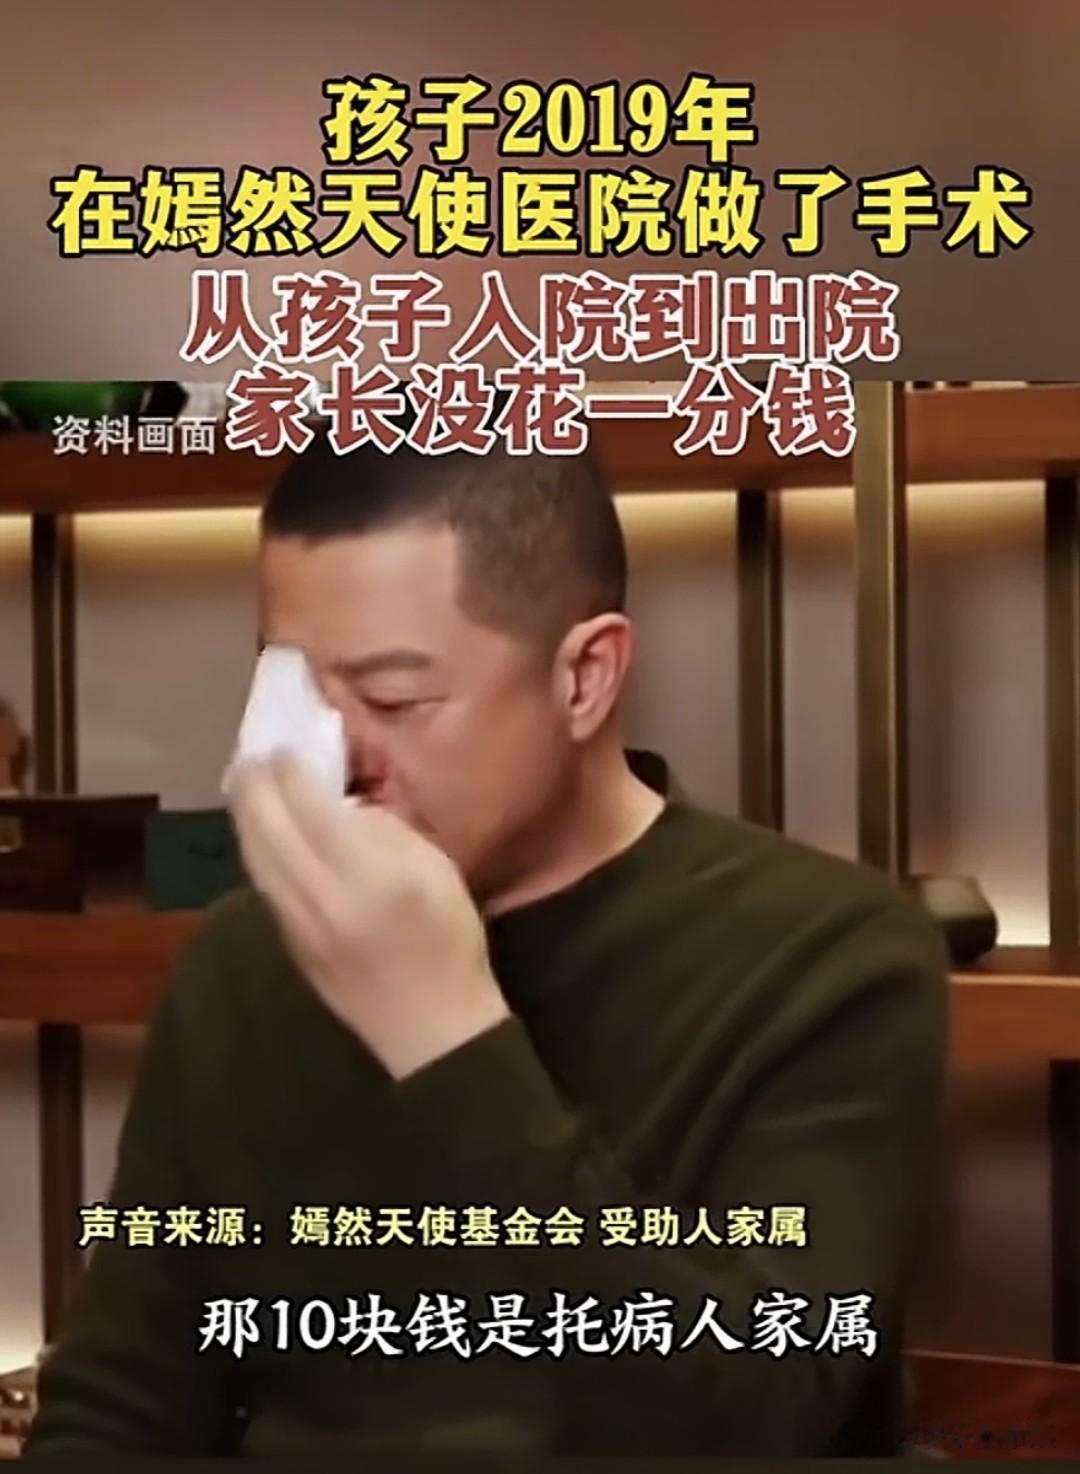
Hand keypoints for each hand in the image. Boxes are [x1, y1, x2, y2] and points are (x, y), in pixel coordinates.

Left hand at [227, 753, 510, 1078]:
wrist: (431, 1029)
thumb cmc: (448, 942)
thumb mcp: (437, 872)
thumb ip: (387, 832)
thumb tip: (343, 804)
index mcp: (365, 874)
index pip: (308, 807)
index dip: (289, 771)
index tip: (284, 747)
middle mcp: (319, 896)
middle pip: (266, 828)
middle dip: (255, 786)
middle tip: (252, 756)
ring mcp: (296, 923)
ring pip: (254, 858)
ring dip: (246, 816)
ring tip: (246, 786)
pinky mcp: (289, 944)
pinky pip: (263, 883)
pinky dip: (257, 849)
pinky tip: (261, 833)